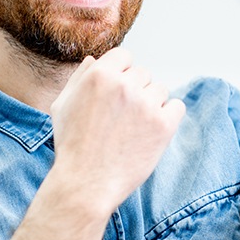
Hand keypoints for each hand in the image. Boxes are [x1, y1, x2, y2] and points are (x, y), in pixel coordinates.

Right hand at [50, 48, 184, 214]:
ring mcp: (145, 104)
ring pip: (160, 89)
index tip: (118, 93)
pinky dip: (169, 117)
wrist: (86, 184)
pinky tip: (152, 131)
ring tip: (134, 127)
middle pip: (143, 73)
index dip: (121, 73)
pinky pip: (177, 107)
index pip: (124, 56)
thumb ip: (80, 78)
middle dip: (135, 90)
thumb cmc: (72, 146)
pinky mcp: (163, 125)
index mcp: (100, 75)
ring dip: (151, 104)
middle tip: (123, 117)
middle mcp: (124, 85)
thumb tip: (95, 59)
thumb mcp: (63, 105)